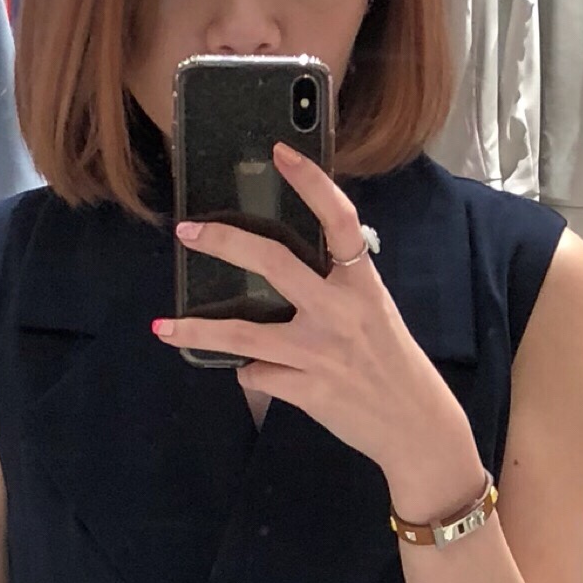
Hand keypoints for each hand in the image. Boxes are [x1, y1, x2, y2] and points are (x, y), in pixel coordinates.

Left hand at [158, 144, 483, 515]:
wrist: (417, 429)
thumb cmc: (394, 366)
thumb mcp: (375, 314)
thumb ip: (337, 289)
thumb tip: (280, 272)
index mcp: (363, 286)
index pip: (340, 221)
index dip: (312, 182)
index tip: (281, 153)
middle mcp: (341, 313)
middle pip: (273, 263)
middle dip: (224, 242)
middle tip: (189, 232)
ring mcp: (321, 353)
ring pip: (243, 334)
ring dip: (197, 329)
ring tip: (164, 325)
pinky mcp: (307, 390)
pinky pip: (259, 375)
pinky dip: (254, 373)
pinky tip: (262, 374)